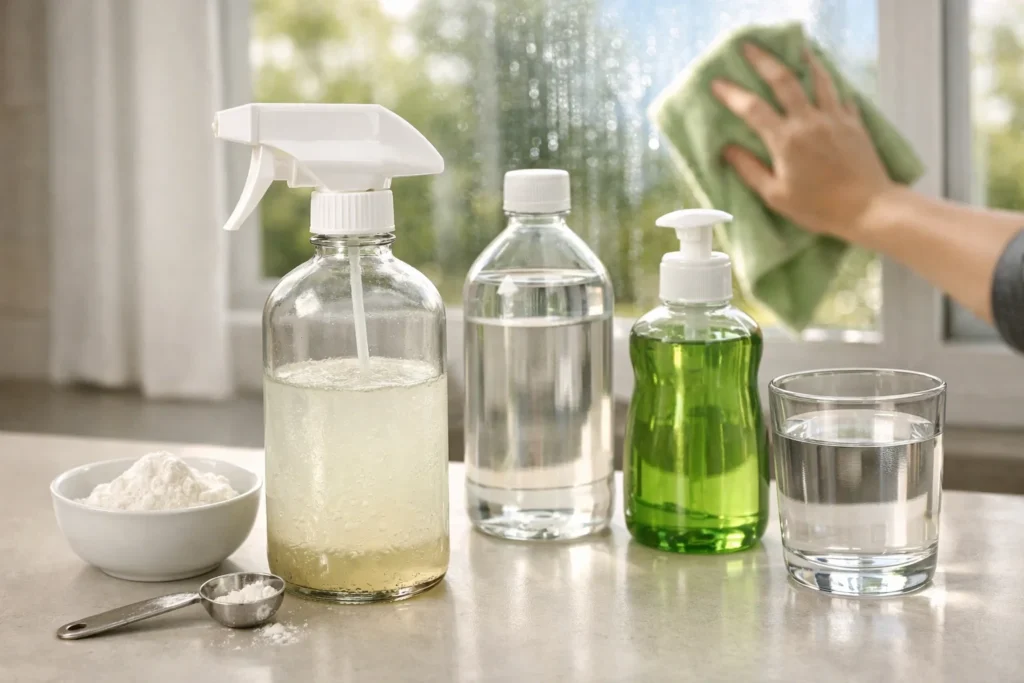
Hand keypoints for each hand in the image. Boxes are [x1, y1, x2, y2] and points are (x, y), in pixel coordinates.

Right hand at [711, 43, 894, 240]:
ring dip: (805, 61)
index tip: (717, 83)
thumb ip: (750, 169)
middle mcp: (809, 121)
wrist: (868, 208)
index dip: (732, 93)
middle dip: (764, 60)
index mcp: (786, 140)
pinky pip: (841, 96)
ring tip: (797, 51)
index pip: (752, 109)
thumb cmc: (818, 207)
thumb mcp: (775, 195)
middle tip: (749, 48)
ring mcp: (835, 118)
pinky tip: (828, 83)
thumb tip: (727, 150)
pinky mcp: (854, 123)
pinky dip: (832, 86)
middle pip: (784, 80)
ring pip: (819, 79)